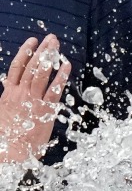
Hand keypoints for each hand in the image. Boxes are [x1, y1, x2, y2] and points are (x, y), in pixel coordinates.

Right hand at [0, 35, 70, 163]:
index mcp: (8, 94)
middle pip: (31, 66)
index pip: (16, 68)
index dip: (25, 53)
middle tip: (51, 38)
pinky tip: (67, 66)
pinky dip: (61, 76)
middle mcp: (20, 94)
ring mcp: (33, 100)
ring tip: (57, 45)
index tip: (32, 42)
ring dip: (50, 58)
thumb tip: (12, 96)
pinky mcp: (45, 110)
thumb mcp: (3, 115)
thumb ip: (9, 103)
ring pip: (41, 74)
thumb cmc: (6, 138)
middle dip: (42, 51)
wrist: (10, 152)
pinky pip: (54, 90)